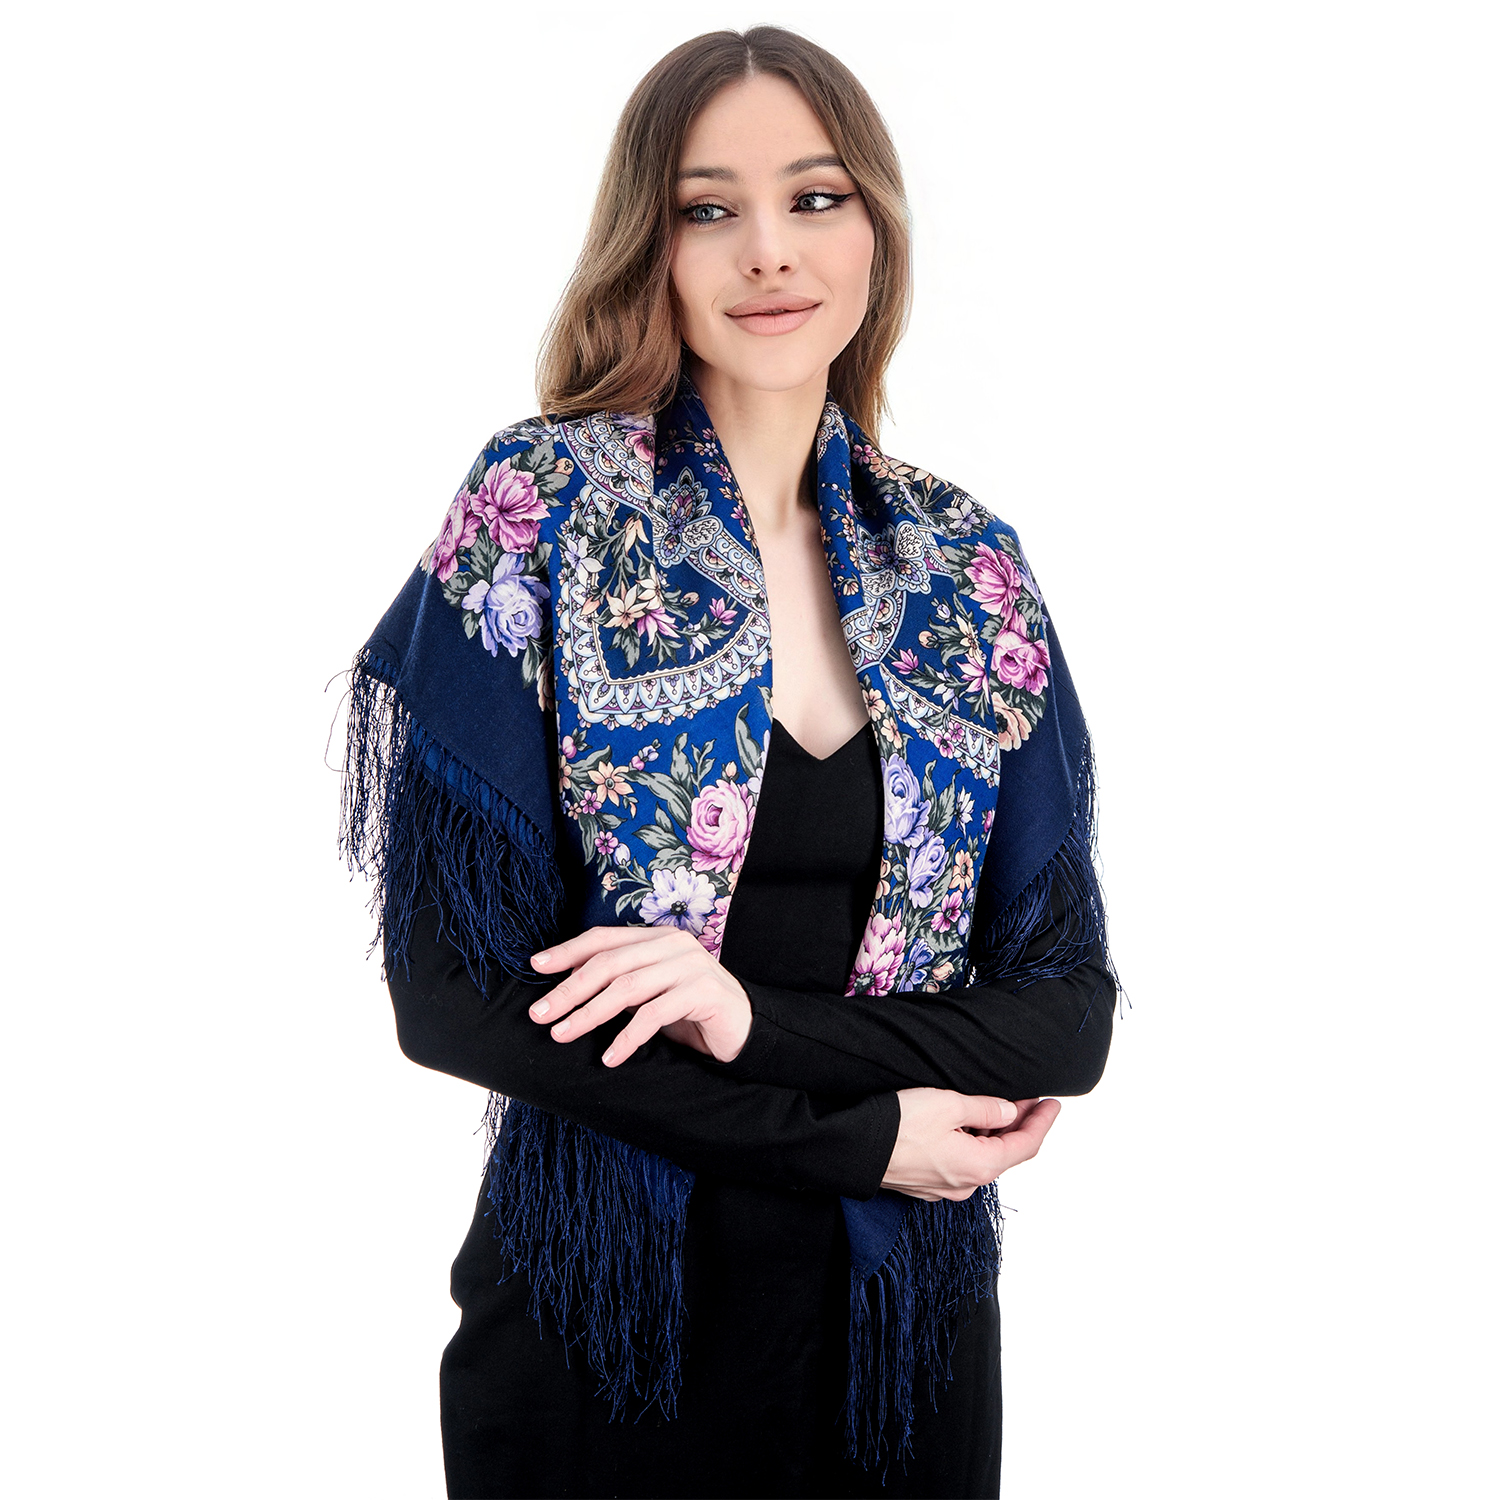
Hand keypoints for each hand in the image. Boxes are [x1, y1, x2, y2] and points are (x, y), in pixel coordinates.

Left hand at [528, 926, 751, 1066]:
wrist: (746, 1029)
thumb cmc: (692, 1013)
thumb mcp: (651, 994)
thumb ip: (621, 984)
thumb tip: (569, 988)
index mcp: (657, 938)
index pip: (604, 938)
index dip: (568, 951)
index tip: (536, 966)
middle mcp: (673, 945)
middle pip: (609, 963)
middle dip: (570, 989)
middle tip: (540, 1013)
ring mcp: (690, 966)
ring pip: (627, 987)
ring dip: (589, 1013)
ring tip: (563, 1034)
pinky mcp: (704, 992)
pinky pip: (655, 1014)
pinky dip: (628, 1037)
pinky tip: (610, 1057)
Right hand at [881, 1089, 1061, 1201]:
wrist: (852, 1150)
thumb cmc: (896, 1127)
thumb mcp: (948, 1104)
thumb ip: (985, 1109)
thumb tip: (1009, 1111)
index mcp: (979, 1166)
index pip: (1025, 1146)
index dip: (1042, 1122)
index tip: (1053, 1104)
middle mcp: (966, 1184)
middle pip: (1006, 1153)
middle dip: (1021, 1124)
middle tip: (1030, 1098)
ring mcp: (945, 1187)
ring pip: (982, 1158)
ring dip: (995, 1132)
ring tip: (1000, 1104)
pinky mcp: (927, 1182)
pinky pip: (961, 1161)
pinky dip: (973, 1141)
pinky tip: (969, 1122)